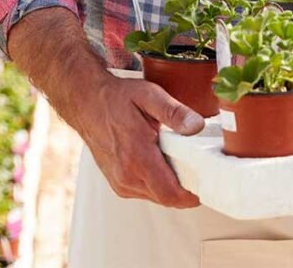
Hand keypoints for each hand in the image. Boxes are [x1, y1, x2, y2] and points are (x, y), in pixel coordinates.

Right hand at [8, 8, 204, 207]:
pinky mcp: (117, 182)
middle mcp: (126, 175)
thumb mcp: (150, 95)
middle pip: (165, 198)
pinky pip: (144, 191)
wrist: (86, 102)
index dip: (191, 196)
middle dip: (185, 189)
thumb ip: (174, 112)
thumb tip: (196, 126)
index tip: (206, 187)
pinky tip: (162, 163)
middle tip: (200, 170)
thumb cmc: (117, 97)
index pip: (169, 193)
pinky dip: (157, 183)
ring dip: (171, 186)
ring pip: (155, 196)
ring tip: (182, 163)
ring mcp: (120, 181)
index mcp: (137, 156)